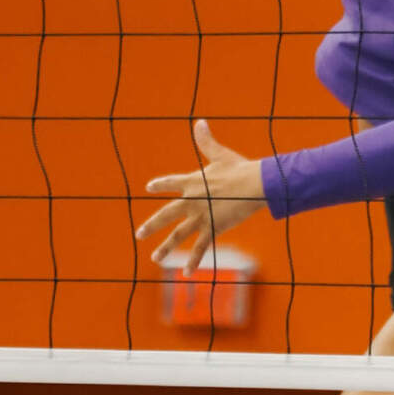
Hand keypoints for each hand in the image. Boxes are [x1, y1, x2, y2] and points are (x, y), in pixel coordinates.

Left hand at [140, 120, 265, 267]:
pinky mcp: (213, 228)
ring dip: (166, 247)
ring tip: (154, 258)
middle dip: (151, 225)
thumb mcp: (220, 154)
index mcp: (192, 181)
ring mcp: (201, 216)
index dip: (159, 184)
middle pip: (166, 214)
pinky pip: (201, 248)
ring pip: (178, 235)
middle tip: (138, 234)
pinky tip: (185, 273)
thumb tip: (199, 121)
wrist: (255, 184)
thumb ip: (206, 140)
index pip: (170, 182)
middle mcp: (192, 200)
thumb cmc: (240, 168)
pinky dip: (193, 261)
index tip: (148, 187)